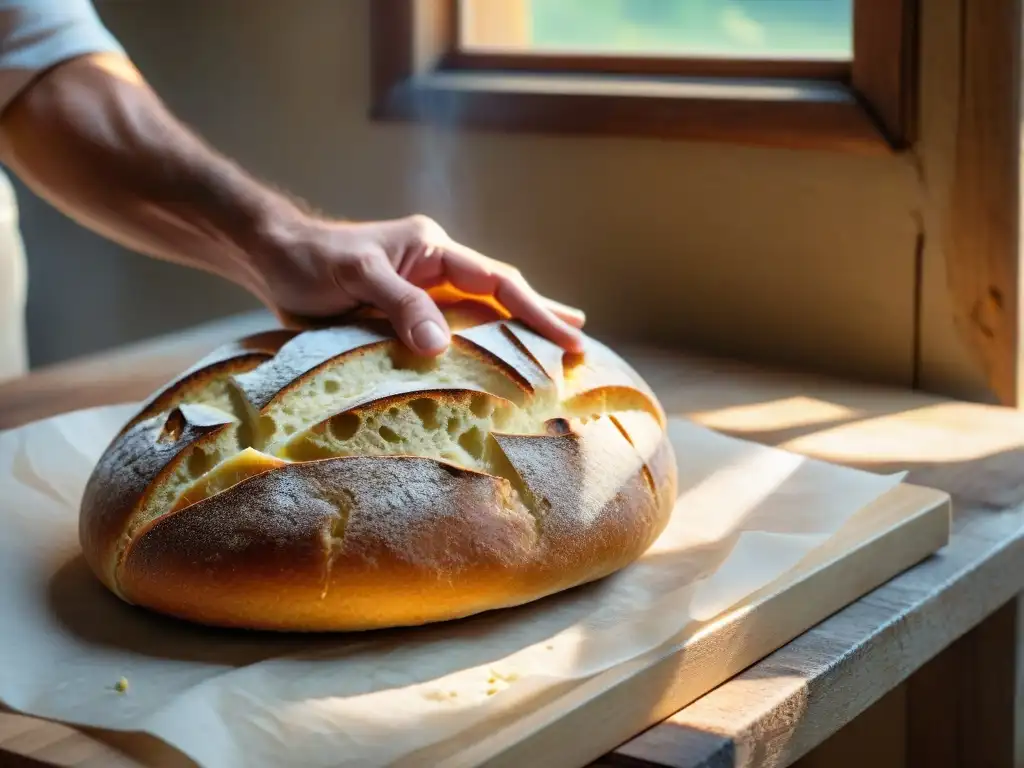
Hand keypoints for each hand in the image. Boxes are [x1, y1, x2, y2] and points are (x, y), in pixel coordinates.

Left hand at [249, 214, 585, 355]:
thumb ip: (401, 305)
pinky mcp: (405, 315)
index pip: (495, 281)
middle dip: (540, 315)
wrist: (274, 260)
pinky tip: (492, 362)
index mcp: (433, 249)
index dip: (535, 309)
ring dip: (517, 329)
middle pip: (500, 293)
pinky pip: (452, 332)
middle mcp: (435, 268)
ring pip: (481, 313)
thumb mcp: (357, 275)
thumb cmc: (312, 261)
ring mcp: (423, 292)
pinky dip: (478, 346)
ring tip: (559, 344)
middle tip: (580, 342)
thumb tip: (442, 346)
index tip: (569, 335)